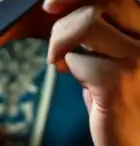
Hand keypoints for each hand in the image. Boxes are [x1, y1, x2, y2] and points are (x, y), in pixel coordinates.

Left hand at [45, 0, 139, 145]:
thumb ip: (100, 37)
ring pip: (88, 22)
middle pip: (104, 0)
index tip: (50, 4)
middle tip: (55, 46)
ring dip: (62, 41)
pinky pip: (78, 59)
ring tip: (61, 61)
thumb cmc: (126, 103)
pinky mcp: (119, 81)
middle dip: (66, 19)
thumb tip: (61, 11)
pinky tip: (70, 77)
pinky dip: (67, 66)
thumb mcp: (116, 60)